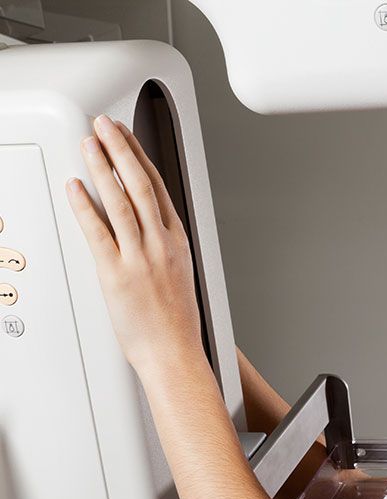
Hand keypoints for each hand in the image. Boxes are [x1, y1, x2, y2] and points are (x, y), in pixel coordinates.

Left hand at [66, 115, 203, 373]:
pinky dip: (85, 205)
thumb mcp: (180, 277)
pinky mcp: (117, 273)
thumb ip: (163, 249)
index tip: (127, 139)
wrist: (174, 353)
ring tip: (88, 143)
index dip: (141, 158)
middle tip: (104, 126)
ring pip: (120, 200)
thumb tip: (148, 232)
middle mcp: (161, 245)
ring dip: (102, 167)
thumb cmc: (177, 324)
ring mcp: (139, 257)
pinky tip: (75, 187)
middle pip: (139, 185)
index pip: (158, 189)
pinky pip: (98, 231)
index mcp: (177, 243)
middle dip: (120, 149)